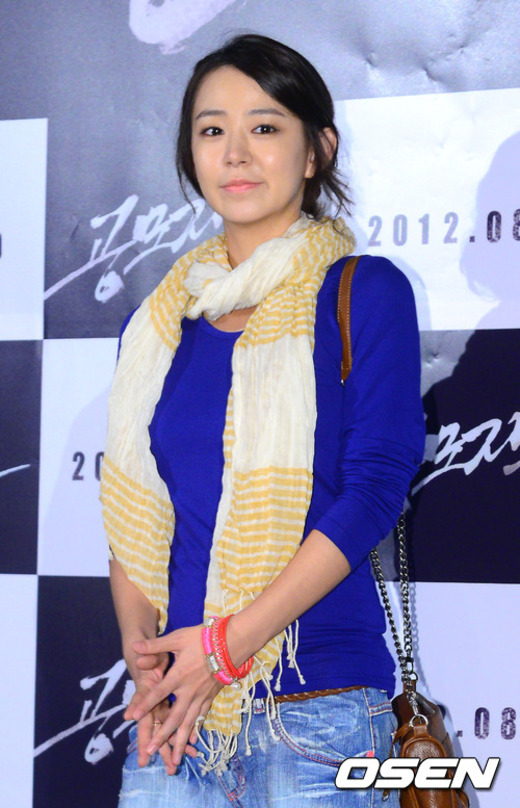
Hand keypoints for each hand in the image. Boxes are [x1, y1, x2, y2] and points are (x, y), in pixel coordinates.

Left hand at [125, 625, 222, 771]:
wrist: (231, 642)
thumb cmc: (202, 638)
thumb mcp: (177, 638)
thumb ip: (156, 646)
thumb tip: (134, 648)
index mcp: (178, 676)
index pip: (158, 693)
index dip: (144, 705)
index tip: (131, 718)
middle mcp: (189, 690)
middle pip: (174, 717)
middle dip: (161, 735)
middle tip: (150, 751)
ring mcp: (201, 696)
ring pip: (188, 722)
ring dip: (179, 741)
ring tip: (173, 759)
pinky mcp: (210, 696)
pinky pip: (201, 717)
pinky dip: (195, 730)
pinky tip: (191, 742)